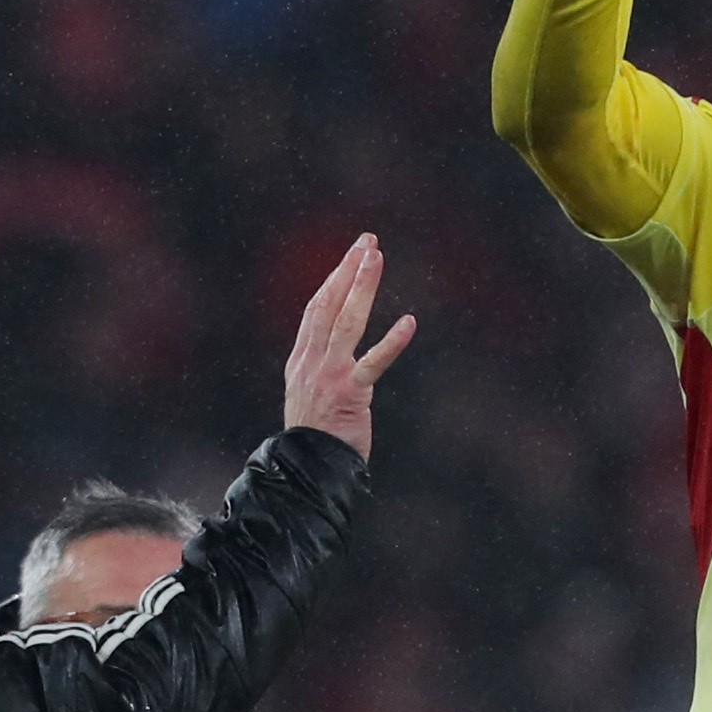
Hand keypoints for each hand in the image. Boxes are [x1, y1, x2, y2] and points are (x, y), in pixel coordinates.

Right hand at [282, 234, 417, 458]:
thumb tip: (330, 346)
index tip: (352, 256)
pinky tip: (409, 322)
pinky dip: (392, 342)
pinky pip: (373, 363)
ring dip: (362, 287)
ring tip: (376, 258)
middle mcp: (312, 361)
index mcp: (302, 359)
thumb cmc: (315, 436)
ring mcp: (329, 375)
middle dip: (347, 270)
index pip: (316, 309)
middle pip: (328, 304)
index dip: (334, 279)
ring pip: (347, 322)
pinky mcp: (350, 394)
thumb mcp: (308, 393)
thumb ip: (319, 366)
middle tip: (367, 242)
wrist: (306, 469)